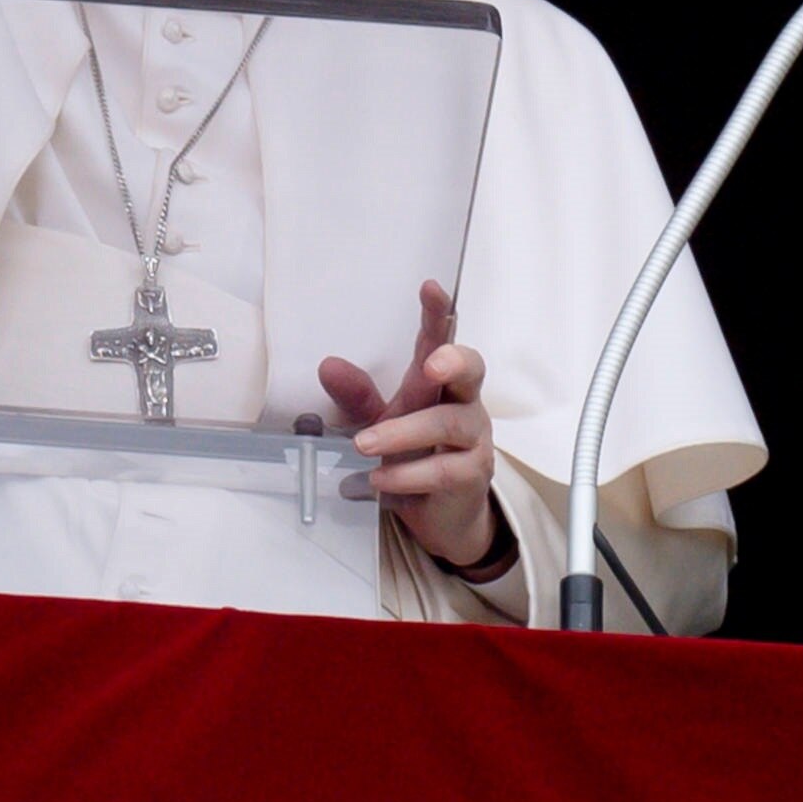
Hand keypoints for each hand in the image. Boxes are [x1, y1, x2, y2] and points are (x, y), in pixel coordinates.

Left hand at [319, 279, 504, 571]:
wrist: (440, 514)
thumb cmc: (412, 454)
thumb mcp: (380, 422)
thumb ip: (357, 397)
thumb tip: (327, 365)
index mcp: (439, 382)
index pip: (441, 340)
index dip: (438, 314)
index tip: (430, 288)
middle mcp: (464, 403)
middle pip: (471, 370)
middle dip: (453, 362)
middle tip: (429, 365)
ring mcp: (474, 439)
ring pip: (448, 423)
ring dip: (402, 434)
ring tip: (362, 445)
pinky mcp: (473, 476)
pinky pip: (444, 470)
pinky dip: (407, 475)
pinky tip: (378, 481)